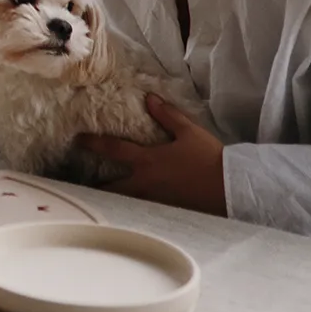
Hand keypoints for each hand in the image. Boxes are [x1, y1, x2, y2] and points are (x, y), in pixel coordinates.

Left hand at [76, 94, 225, 215]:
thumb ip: (167, 115)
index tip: (78, 140)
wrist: (233, 188)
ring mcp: (154, 201)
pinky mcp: (166, 213)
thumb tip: (150, 98)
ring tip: (99, 201)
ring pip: (125, 203)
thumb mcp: (189, 132)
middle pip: (111, 188)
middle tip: (78, 187)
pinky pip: (143, 212)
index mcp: (148, 160)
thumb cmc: (210, 158)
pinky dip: (132, 210)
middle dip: (95, 187)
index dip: (94, 143)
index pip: (114, 149)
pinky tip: (128, 212)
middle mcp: (146, 182)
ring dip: (112, 200)